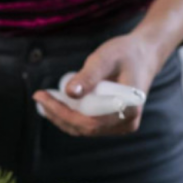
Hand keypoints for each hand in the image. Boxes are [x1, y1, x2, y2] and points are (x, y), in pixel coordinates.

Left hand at [33, 0, 182, 137]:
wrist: (144, 55)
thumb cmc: (126, 53)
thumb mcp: (106, 58)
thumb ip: (89, 75)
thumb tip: (70, 92)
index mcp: (128, 110)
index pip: (89, 123)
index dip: (62, 113)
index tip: (42, 97)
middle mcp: (126, 124)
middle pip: (84, 129)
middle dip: (58, 115)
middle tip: (38, 96)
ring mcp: (120, 125)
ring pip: (83, 129)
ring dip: (61, 116)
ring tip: (43, 98)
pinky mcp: (113, 122)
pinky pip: (87, 124)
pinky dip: (70, 114)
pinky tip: (55, 102)